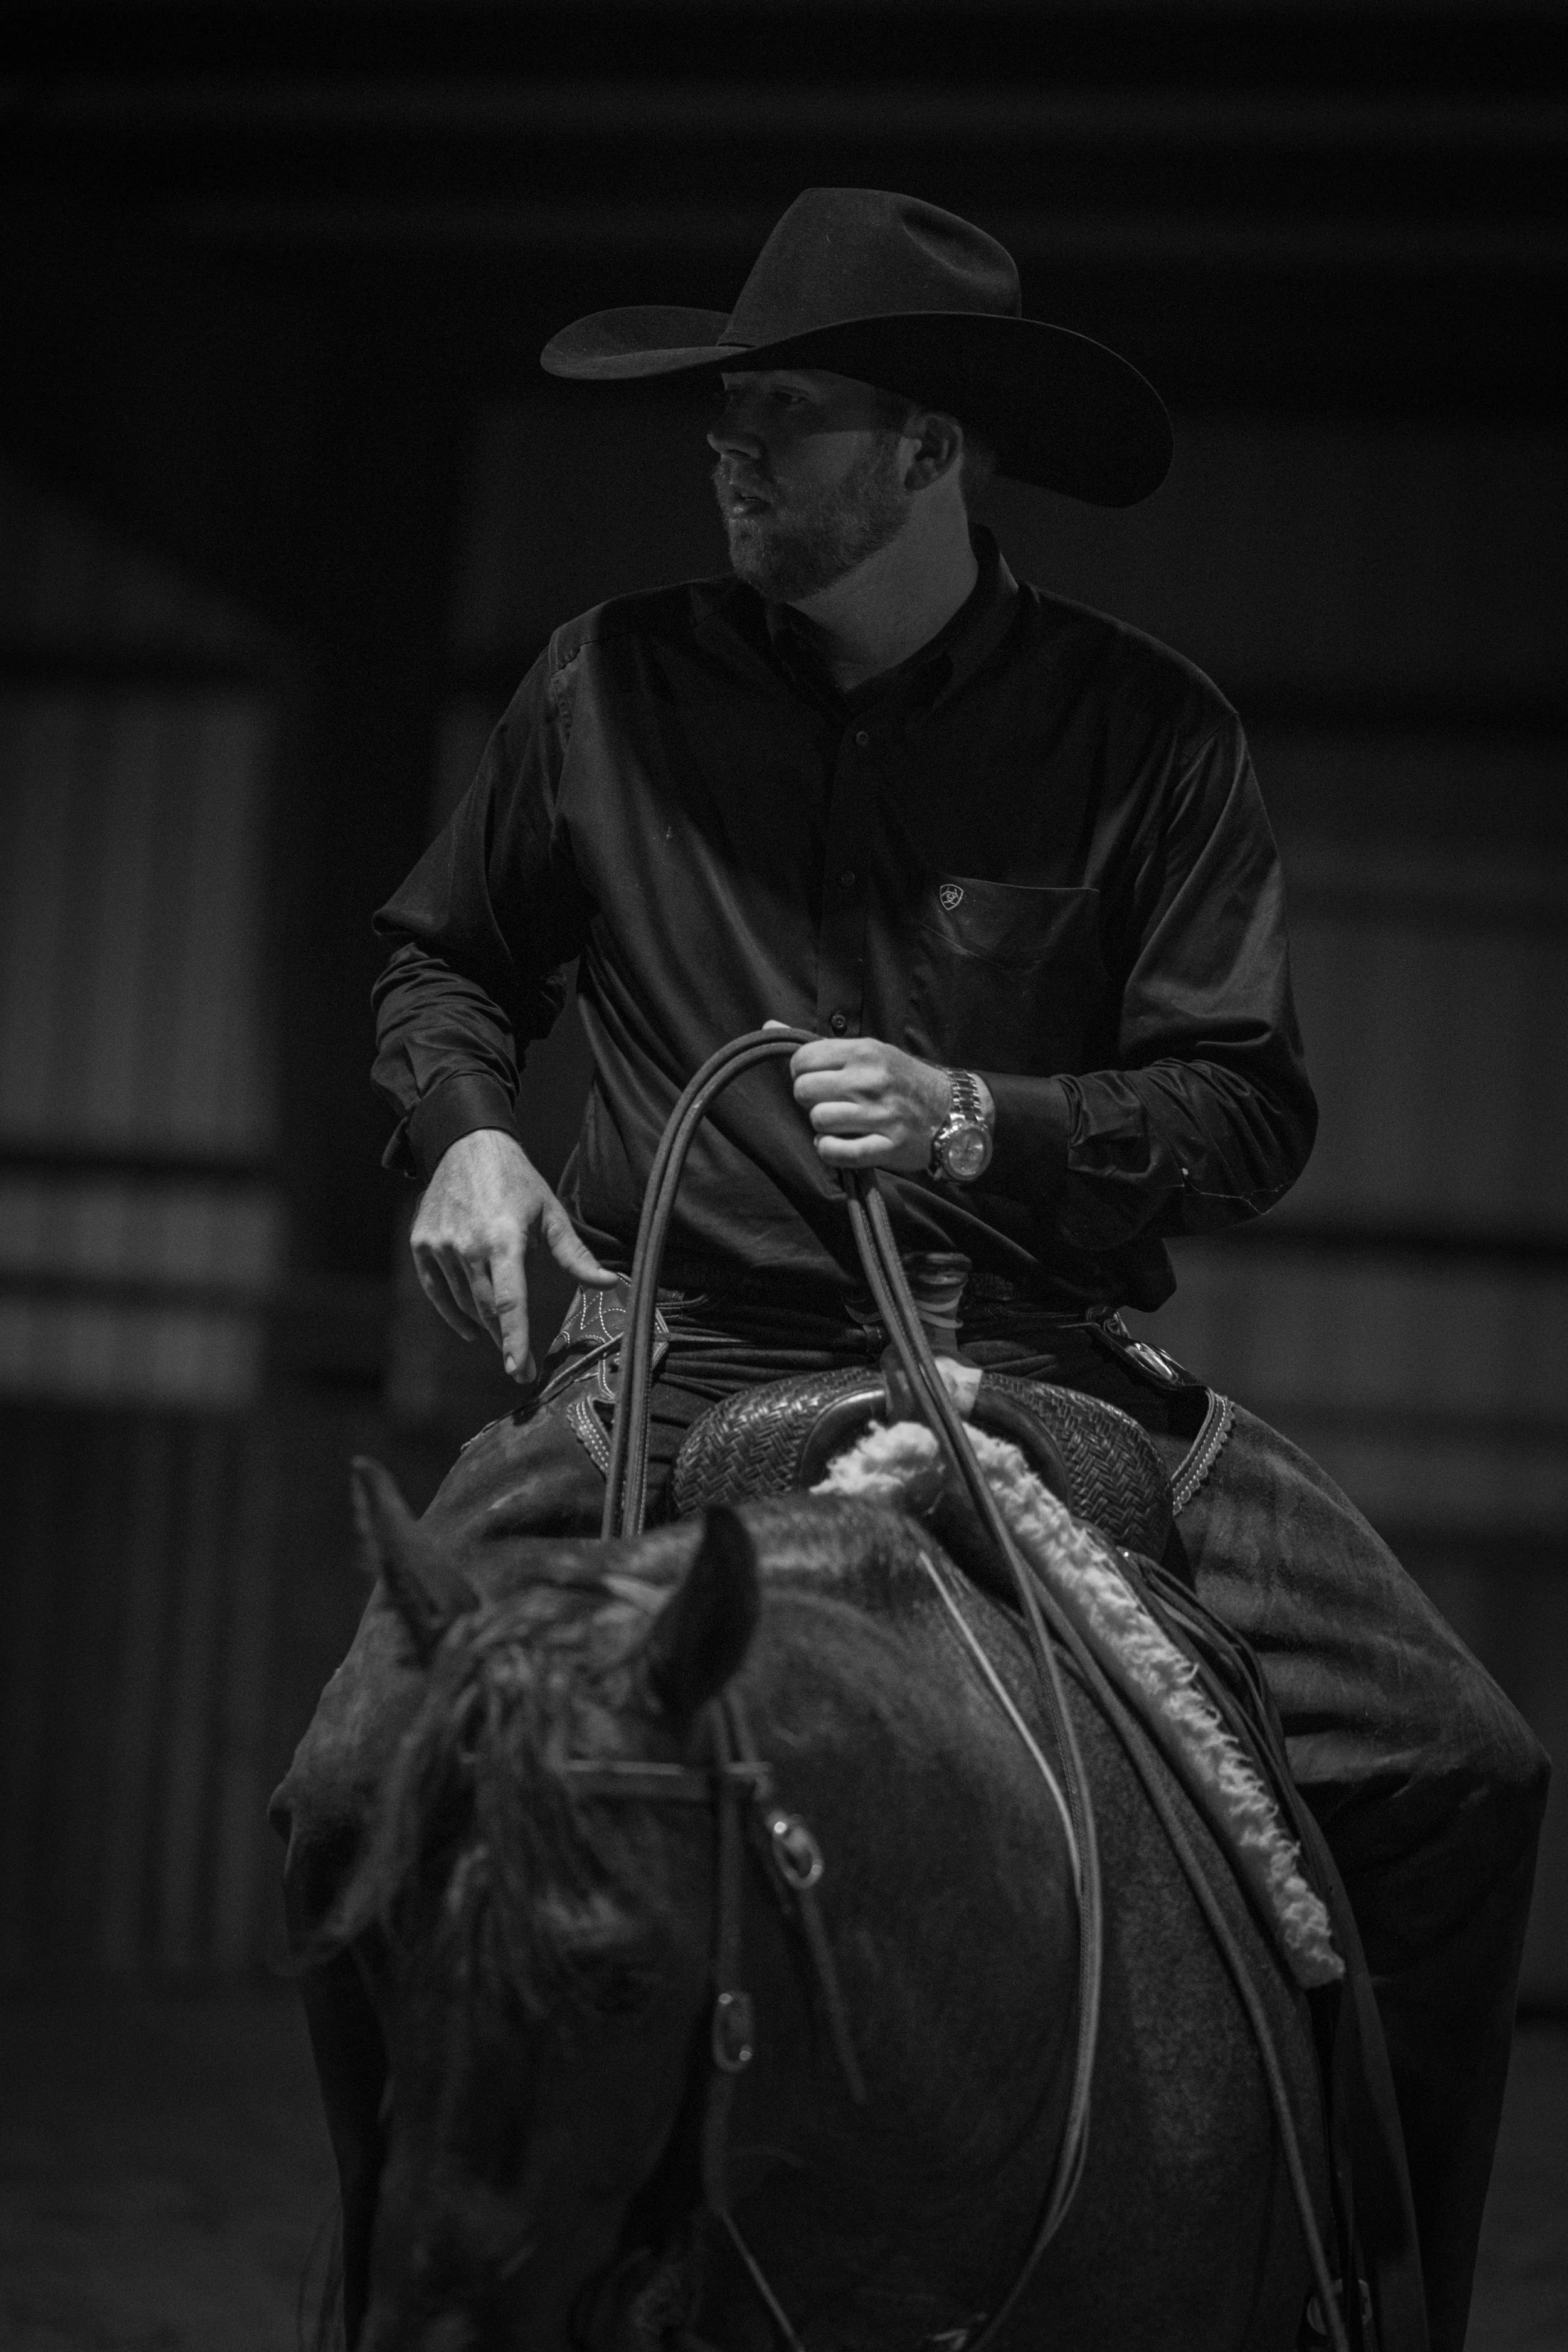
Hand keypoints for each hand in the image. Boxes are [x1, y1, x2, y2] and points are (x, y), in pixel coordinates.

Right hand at [409, 1127, 614, 1383]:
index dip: (515, 1340)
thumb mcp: (551, 1213)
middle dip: (504, 1342)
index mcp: (503, 1239)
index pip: (510, 1302)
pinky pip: (435, 1290)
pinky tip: (469, 1329)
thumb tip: (609, 1284)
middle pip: (487, 1309)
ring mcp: (439, 1245)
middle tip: (520, 1367)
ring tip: (502, 1340)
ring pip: (463, 1302)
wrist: (466, 1144)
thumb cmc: (517, 1180)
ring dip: (483, 1325)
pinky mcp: (422, 1243)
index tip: (519, 1370)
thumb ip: (576, 1255)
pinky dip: (452, 1314)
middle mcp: (467, 1246)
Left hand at [787, 1035, 952, 1171]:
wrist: (952, 1110)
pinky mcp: (887, 1146)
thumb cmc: (902, 1080)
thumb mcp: (868, 1052)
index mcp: (865, 1051)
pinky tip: (841, 1144)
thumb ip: (819, 1045)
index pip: (802, 1060)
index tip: (818, 1080)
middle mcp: (871, 1080)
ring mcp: (880, 1115)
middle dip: (810, 1100)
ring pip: (818, 1121)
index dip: (802, 1073)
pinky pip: (836, 1152)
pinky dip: (831, 1151)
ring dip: (823, 1127)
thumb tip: (769, 1024)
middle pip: (804, 1091)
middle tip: (830, 1103)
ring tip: (841, 1123)